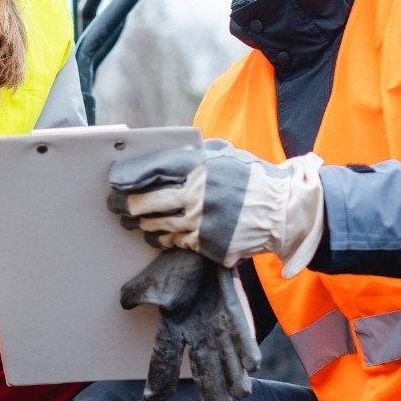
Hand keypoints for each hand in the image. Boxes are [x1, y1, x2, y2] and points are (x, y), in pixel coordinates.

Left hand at [107, 144, 326, 273]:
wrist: (284, 211)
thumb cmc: (253, 180)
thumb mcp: (226, 156)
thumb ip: (195, 158)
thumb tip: (161, 162)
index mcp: (201, 167)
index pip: (154, 169)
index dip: (130, 175)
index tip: (115, 179)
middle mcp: (197, 194)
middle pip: (147, 201)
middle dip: (126, 205)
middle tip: (115, 206)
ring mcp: (201, 221)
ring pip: (157, 225)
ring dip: (142, 224)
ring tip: (133, 221)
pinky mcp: (206, 243)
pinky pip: (175, 242)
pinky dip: (163, 238)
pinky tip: (157, 235)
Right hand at [119, 249, 262, 400]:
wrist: (202, 243)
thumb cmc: (176, 264)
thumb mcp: (151, 281)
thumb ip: (136, 295)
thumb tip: (126, 304)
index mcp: (174, 328)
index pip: (163, 358)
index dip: (159, 379)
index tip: (154, 398)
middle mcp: (198, 331)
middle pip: (203, 366)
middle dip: (211, 388)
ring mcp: (219, 323)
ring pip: (227, 355)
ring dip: (234, 375)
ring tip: (241, 394)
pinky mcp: (236, 310)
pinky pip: (242, 332)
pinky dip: (246, 347)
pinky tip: (253, 365)